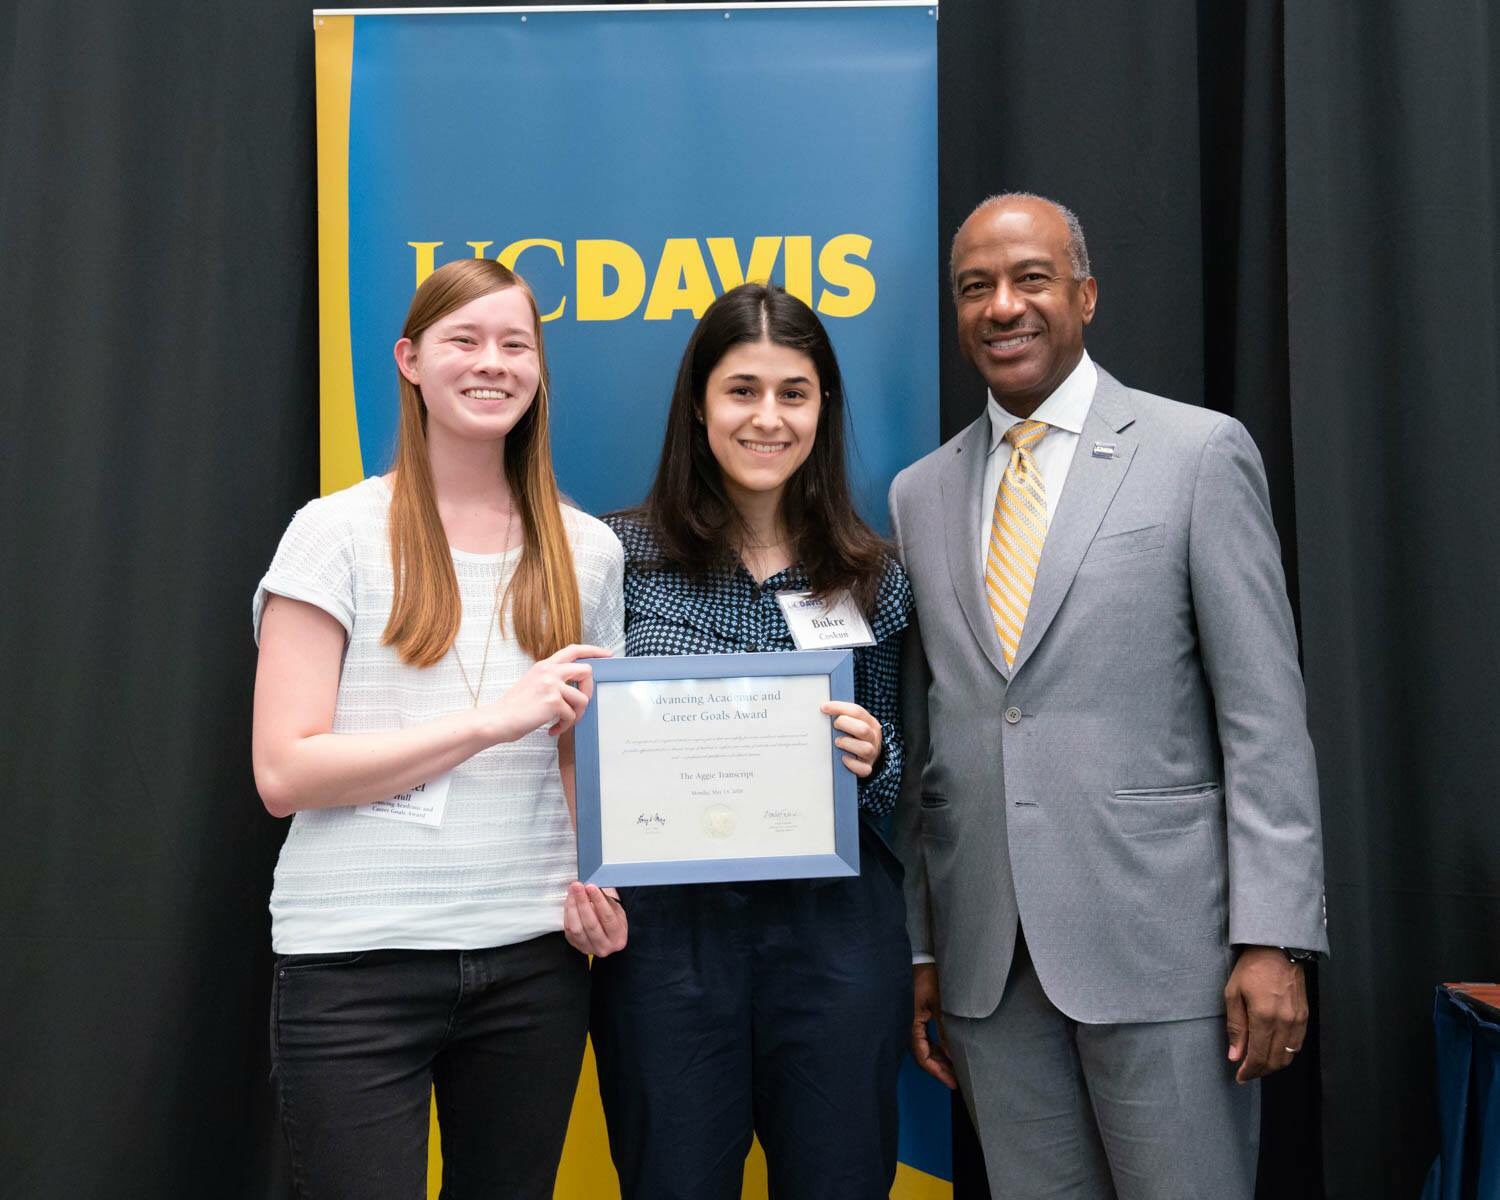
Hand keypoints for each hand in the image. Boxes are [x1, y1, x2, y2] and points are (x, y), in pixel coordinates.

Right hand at [485, 644, 611, 740]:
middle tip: (581, 704)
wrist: (498, 719)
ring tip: (563, 723)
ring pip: (582, 698)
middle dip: (589, 689)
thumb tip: (573, 689)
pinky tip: (553, 730)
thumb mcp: (532, 683)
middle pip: (587, 671)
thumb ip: (551, 680)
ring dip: (576, 715)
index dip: (593, 650)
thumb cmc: (514, 707)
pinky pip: (571, 716)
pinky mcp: (553, 702)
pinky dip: (565, 726)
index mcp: (544, 665)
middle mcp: (549, 671)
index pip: (573, 650)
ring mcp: (552, 685)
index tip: (607, 654)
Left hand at [563, 883, 627, 956]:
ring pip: (576, 928)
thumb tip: (590, 886)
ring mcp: (588, 948)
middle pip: (591, 924)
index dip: (598, 901)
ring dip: (572, 907)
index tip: (591, 887)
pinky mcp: (576, 945)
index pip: (608, 918)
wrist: (606, 935)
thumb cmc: (612, 920)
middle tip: (578, 887)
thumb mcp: (615, 910)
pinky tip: (570, 901)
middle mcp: (604, 947)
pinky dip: (568, 912)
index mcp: (618, 937)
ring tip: (572, 892)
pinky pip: (568, 929)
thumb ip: (604, 900)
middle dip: (582, 902)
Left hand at [820, 700, 882, 776]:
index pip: (857, 711)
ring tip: (837, 742)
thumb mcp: (855, 723)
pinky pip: (862, 768)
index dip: (839, 708)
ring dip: (848, 744)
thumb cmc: (856, 737)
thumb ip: (843, 715)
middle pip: (863, 729)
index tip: (824, 708)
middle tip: (834, 726)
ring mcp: (872, 753)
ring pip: (865, 749)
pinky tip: (843, 758)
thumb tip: (824, 708)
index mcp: (870, 723)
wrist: (868, 756)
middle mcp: (873, 737)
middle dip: (845, 725)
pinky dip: (852, 764)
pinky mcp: (867, 767)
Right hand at [912, 963, 956, 1088]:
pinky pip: (924, 1038)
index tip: (952, 1083)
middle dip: (939, 1069)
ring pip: (924, 1048)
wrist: (919, 957)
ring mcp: (911, 1021)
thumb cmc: (926, 977)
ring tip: (954, 1069)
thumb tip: (953, 1053)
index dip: (938, 1072)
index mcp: (911, 1024)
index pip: (923, 1056)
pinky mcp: (915, 1015)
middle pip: (923, 1055)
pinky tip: (946, 1051)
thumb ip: (945, 1029)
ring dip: (938, 1059)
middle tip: (956, 1080)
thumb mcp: (939, 1003)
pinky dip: (935, 1047)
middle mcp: (908, 1026)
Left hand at [1224, 946, 1308, 1082]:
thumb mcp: (1233, 994)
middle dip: (1260, 1071)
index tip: (1240, 1077)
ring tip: (1258, 1063)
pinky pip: (1297, 1044)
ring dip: (1273, 1064)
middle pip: (1275, 1060)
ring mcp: (1298, 1021)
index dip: (1249, 1071)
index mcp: (1265, 1018)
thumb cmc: (1251, 968)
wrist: (1278, 950)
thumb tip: (1235, 1055)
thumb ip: (1236, 1027)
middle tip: (1246, 1072)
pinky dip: (1285, 1053)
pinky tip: (1273, 1050)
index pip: (1259, 1057)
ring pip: (1288, 1055)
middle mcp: (1285, 1023)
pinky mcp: (1305, 1016)